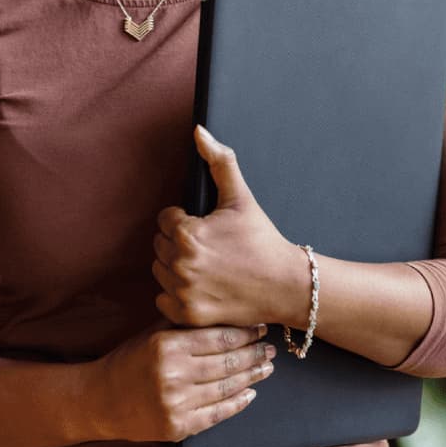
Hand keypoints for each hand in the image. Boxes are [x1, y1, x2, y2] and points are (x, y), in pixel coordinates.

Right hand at [82, 323, 274, 441]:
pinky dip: (237, 404)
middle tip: (270, 348)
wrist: (101, 400)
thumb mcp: (152, 334)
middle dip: (253, 354)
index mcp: (167, 346)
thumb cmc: (130, 361)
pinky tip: (250, 394)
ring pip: (225, 388)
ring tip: (266, 368)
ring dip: (251, 377)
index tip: (260, 327)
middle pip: (226, 362)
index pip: (217, 338)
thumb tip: (226, 311)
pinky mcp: (177, 427)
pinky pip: (216, 414)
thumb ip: (184, 325)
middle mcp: (172, 375)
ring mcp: (176, 404)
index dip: (244, 333)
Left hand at [153, 126, 306, 327]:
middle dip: (180, 243)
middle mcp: (180, 263)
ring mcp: (182, 291)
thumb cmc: (262, 239)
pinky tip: (201, 287)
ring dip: (176, 268)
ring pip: (160, 271)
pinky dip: (177, 295)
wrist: (285, 284)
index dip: (187, 221)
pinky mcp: (187, 314)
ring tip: (207, 266)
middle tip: (210, 248)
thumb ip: (219, 161)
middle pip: (160, 245)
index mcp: (187, 232)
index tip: (210, 230)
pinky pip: (162, 300)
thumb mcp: (241, 197)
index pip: (165, 219)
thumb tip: (199, 131)